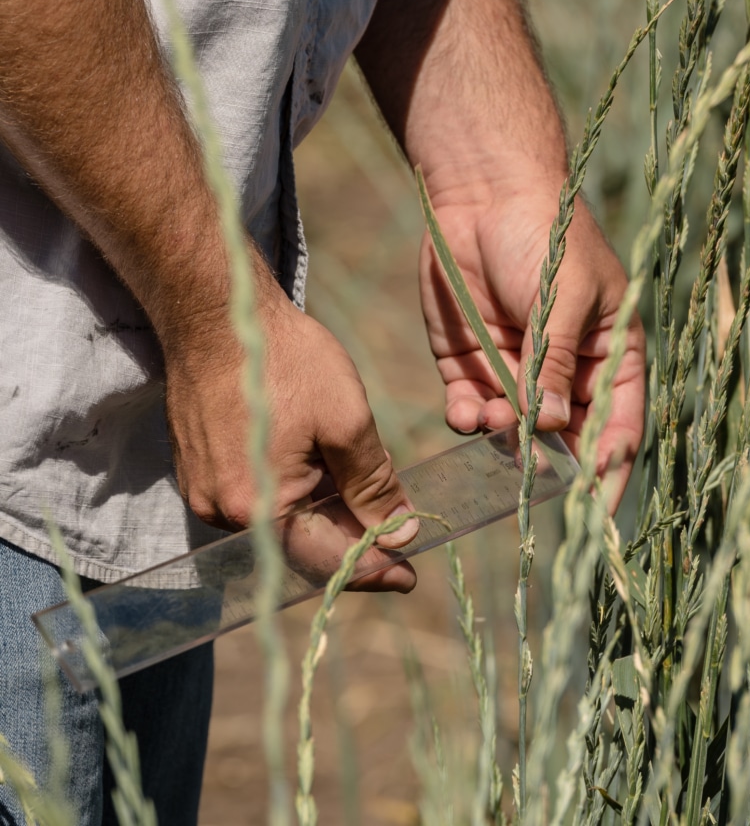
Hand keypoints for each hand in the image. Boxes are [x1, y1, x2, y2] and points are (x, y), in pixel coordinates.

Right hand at [162, 276, 418, 591]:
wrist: (220, 312)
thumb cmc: (286, 360)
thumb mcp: (347, 422)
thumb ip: (374, 484)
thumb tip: (400, 531)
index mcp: (261, 507)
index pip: (327, 559)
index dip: (374, 568)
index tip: (410, 575)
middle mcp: (224, 512)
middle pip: (303, 544)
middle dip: (353, 537)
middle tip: (398, 530)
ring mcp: (206, 492)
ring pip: (282, 520)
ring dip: (326, 512)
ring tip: (368, 493)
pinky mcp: (201, 468)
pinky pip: (259, 498)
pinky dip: (298, 493)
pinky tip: (327, 470)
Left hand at [419, 182, 645, 511]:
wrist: (483, 192)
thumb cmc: (546, 235)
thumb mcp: (563, 297)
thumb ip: (555, 363)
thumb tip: (552, 428)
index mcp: (608, 355)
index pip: (617, 425)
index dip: (609, 467)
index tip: (595, 507)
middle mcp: (563, 371)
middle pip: (563, 438)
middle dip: (547, 459)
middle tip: (529, 466)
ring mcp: (516, 369)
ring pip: (514, 429)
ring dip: (504, 436)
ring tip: (493, 416)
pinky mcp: (471, 362)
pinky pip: (472, 408)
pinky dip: (468, 418)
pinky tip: (465, 411)